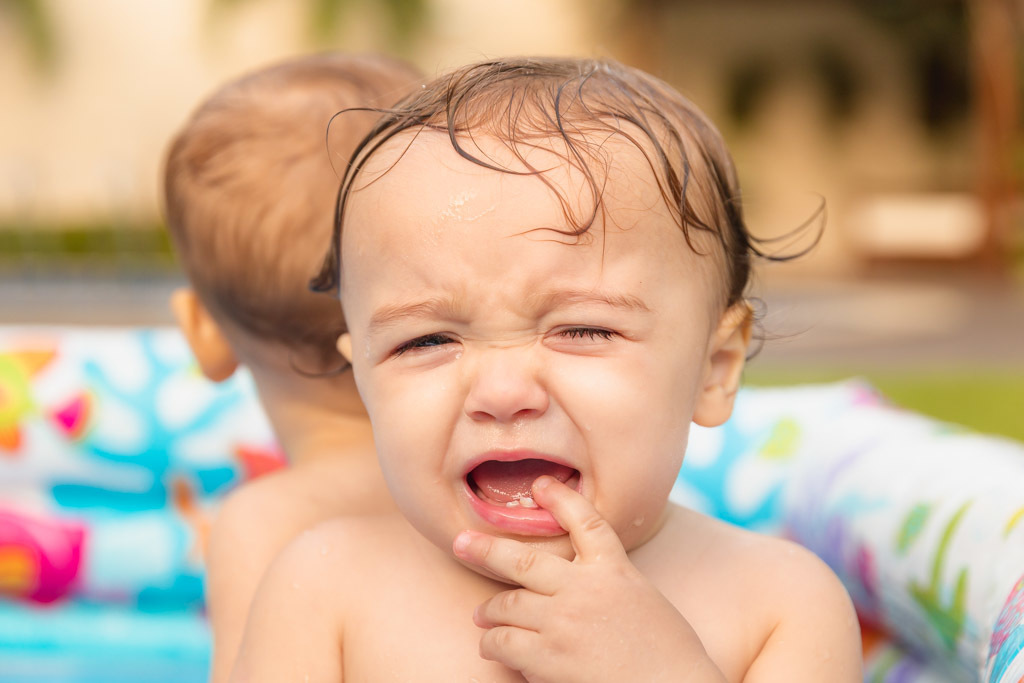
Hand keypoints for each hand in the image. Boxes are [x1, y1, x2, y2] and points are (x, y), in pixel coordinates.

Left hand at [453, 476, 725, 682]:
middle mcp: (586, 589)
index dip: (561, 500)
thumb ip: (611, 587)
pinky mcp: (550, 658)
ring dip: (490, 613)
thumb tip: (576, 586)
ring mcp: (565, 622)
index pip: (586, 523)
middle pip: (523, 559)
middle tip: (462, 543)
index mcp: (616, 571)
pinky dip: (495, 646)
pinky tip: (492, 648)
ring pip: (506, 606)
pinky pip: (505, 644)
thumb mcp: (646, 603)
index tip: (541, 485)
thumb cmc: (670, 657)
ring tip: (482, 617)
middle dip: (486, 549)